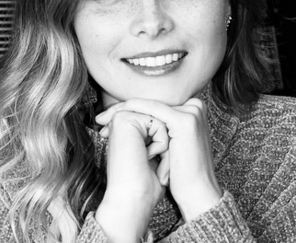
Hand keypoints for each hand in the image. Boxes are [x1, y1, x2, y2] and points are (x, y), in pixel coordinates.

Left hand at [98, 98, 222, 221]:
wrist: (196, 192)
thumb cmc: (180, 173)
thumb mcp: (169, 145)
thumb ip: (158, 129)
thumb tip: (135, 123)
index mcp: (192, 111)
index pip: (154, 105)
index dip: (129, 111)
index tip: (105, 119)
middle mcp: (195, 107)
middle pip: (150, 103)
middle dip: (122, 110)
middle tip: (99, 119)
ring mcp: (192, 112)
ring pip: (149, 104)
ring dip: (123, 110)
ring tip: (102, 121)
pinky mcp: (185, 120)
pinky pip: (152, 109)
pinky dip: (132, 111)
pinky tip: (115, 116)